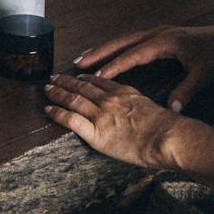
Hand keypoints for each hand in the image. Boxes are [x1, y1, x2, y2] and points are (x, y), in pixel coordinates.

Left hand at [44, 73, 177, 170]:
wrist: (166, 137)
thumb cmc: (166, 128)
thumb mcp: (150, 108)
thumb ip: (137, 106)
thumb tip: (134, 112)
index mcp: (123, 92)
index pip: (99, 82)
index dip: (85, 78)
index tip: (77, 76)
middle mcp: (109, 100)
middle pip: (82, 87)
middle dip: (66, 81)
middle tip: (54, 78)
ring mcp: (101, 114)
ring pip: (73, 99)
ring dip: (57, 93)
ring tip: (47, 89)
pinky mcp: (95, 132)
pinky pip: (70, 119)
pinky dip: (57, 113)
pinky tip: (48, 109)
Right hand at [74, 19, 213, 112]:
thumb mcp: (204, 73)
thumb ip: (186, 90)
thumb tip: (172, 109)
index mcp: (165, 41)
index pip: (133, 54)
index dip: (114, 65)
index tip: (96, 76)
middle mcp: (158, 34)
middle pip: (122, 42)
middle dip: (99, 52)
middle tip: (78, 63)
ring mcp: (160, 33)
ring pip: (125, 40)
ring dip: (106, 48)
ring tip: (85, 58)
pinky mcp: (163, 36)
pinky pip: (133, 41)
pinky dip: (118, 48)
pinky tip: (110, 56)